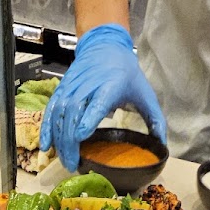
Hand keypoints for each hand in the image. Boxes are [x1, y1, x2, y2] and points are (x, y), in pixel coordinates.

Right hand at [40, 23, 166, 170]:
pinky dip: (47, 127)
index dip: (87, 119)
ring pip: (60, 111)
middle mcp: (89, 84)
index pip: (97, 102)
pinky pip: (51, 108)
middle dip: (70, 139)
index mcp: (111, 85)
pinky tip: (47, 145)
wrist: (105, 45)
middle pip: (74, 111)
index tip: (80, 137)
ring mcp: (73, 85)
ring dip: (59, 137)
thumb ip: (155, 119)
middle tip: (73, 163)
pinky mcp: (62, 88)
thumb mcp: (145, 93)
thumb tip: (161, 146)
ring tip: (64, 159)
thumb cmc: (127, 73)